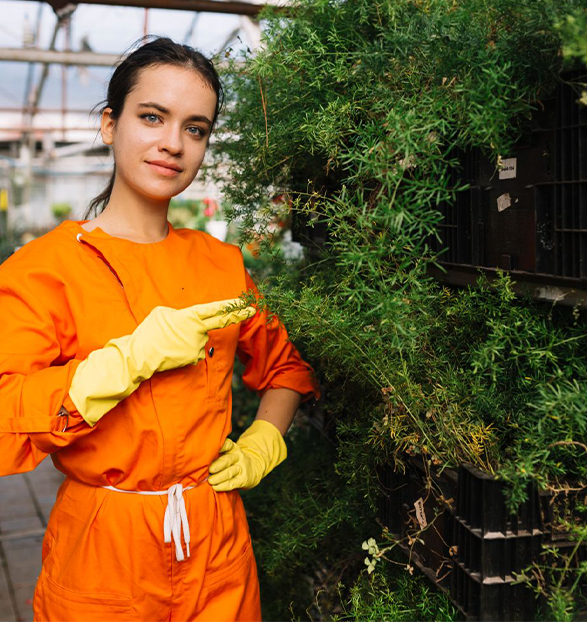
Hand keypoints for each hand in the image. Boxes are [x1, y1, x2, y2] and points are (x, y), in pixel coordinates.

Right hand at [70, 298, 254, 425]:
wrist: (140, 357)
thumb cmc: (148, 332)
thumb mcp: (161, 314)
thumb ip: (180, 315)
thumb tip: (187, 320)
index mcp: (191, 317)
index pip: (216, 310)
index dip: (233, 306)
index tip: (247, 304)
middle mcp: (199, 332)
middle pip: (217, 323)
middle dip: (231, 317)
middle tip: (247, 312)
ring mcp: (197, 347)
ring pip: (199, 340)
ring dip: (188, 340)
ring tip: (169, 341)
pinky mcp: (194, 359)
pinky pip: (194, 351)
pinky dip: (185, 350)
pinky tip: (171, 351)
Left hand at [208, 420, 286, 490]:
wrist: (252, 470)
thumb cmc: (233, 461)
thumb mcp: (228, 453)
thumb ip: (217, 454)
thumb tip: (199, 460)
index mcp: (233, 448)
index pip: (227, 444)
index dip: (220, 447)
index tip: (210, 450)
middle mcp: (238, 456)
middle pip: (227, 460)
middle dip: (217, 465)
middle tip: (209, 470)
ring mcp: (241, 468)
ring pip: (230, 472)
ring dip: (219, 477)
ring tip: (210, 481)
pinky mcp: (243, 480)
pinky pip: (232, 483)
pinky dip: (223, 486)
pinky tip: (216, 487)